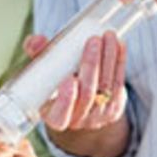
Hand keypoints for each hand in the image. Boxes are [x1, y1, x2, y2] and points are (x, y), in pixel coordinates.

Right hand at [30, 31, 129, 156]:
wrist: (77, 102)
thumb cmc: (54, 84)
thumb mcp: (41, 73)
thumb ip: (37, 56)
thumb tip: (36, 40)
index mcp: (53, 117)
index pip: (60, 117)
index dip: (66, 100)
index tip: (69, 78)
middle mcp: (77, 121)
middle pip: (87, 95)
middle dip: (91, 65)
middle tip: (93, 40)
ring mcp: (97, 116)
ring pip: (106, 87)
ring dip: (109, 58)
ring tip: (108, 35)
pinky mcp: (114, 108)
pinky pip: (118, 84)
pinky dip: (119, 63)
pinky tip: (119, 45)